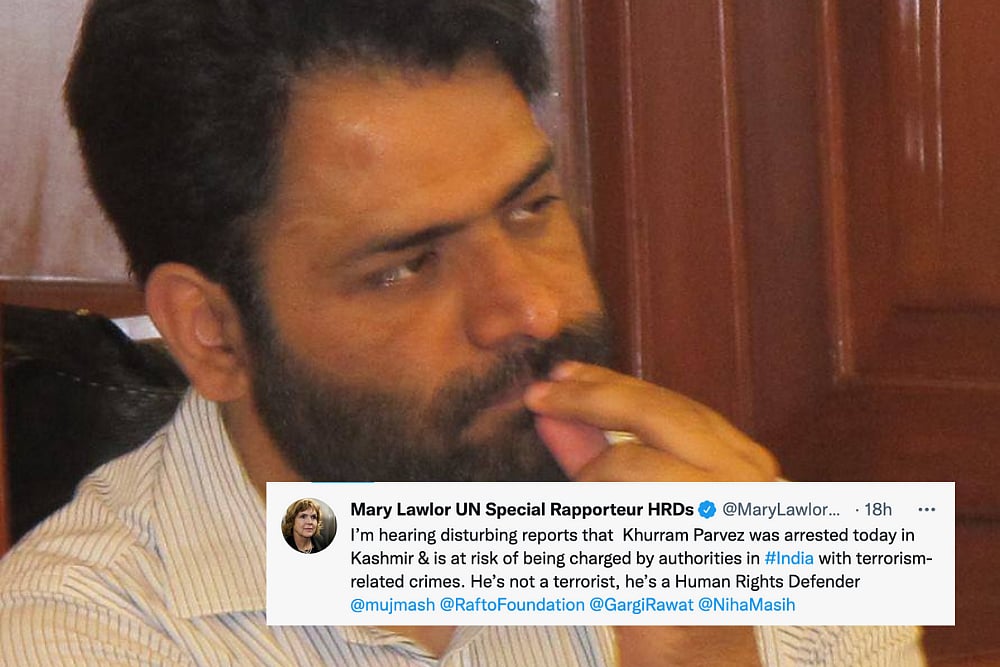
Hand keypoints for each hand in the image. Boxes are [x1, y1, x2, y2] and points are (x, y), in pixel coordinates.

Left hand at [524, 362, 769, 665]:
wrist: (697, 658)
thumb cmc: (663, 580)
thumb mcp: (627, 503)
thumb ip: (592, 455)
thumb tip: (547, 411)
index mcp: (740, 460)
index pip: (669, 403)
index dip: (610, 384)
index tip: (562, 376)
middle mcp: (750, 479)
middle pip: (659, 413)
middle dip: (591, 400)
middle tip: (540, 397)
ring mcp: (738, 513)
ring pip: (637, 463)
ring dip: (593, 478)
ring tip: (582, 506)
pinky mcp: (710, 550)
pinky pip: (629, 516)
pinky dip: (599, 517)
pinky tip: (594, 534)